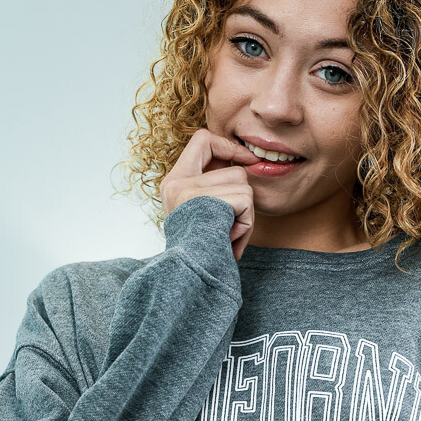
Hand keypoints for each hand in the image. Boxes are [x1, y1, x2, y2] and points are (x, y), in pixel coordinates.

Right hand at [160, 129, 258, 258]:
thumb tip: (245, 165)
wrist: (188, 280)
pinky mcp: (205, 201)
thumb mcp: (201, 216)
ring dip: (246, 215)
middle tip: (230, 228)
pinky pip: (245, 201)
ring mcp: (188, 191)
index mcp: (173, 183)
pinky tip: (229, 240)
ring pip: (244, 186)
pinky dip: (246, 224)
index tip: (247, 160)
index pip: (203, 140)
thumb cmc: (202, 255)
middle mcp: (176, 183)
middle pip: (235, 171)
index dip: (229, 147)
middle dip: (243, 202)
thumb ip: (214, 189)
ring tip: (227, 235)